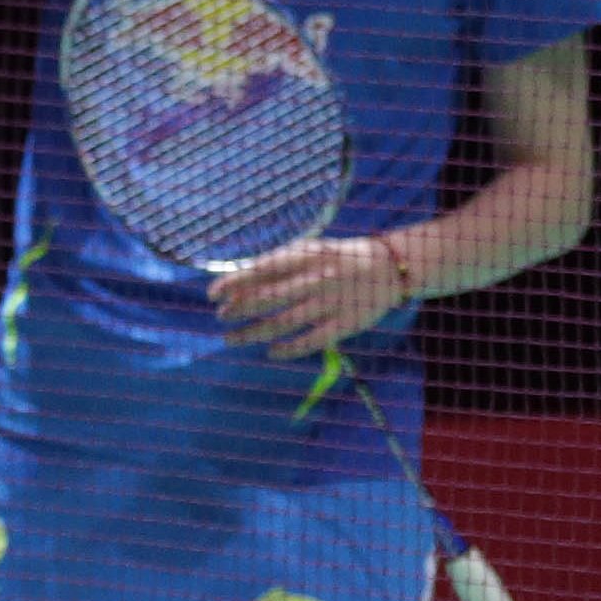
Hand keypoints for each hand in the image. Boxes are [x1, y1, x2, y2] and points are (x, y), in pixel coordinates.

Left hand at [209, 236, 405, 359]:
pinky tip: (271, 351)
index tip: (212, 294)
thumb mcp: (310, 249)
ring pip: (285, 322)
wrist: (388, 268)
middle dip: (239, 309)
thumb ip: (280, 262)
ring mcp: (330, 304)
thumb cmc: (338, 257)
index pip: (261, 271)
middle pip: (269, 298)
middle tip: (220, 316)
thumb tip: (242, 275)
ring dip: (254, 332)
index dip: (234, 283)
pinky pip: (313, 340)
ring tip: (232, 338)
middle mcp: (315, 280)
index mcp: (305, 258)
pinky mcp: (345, 325)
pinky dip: (290, 348)